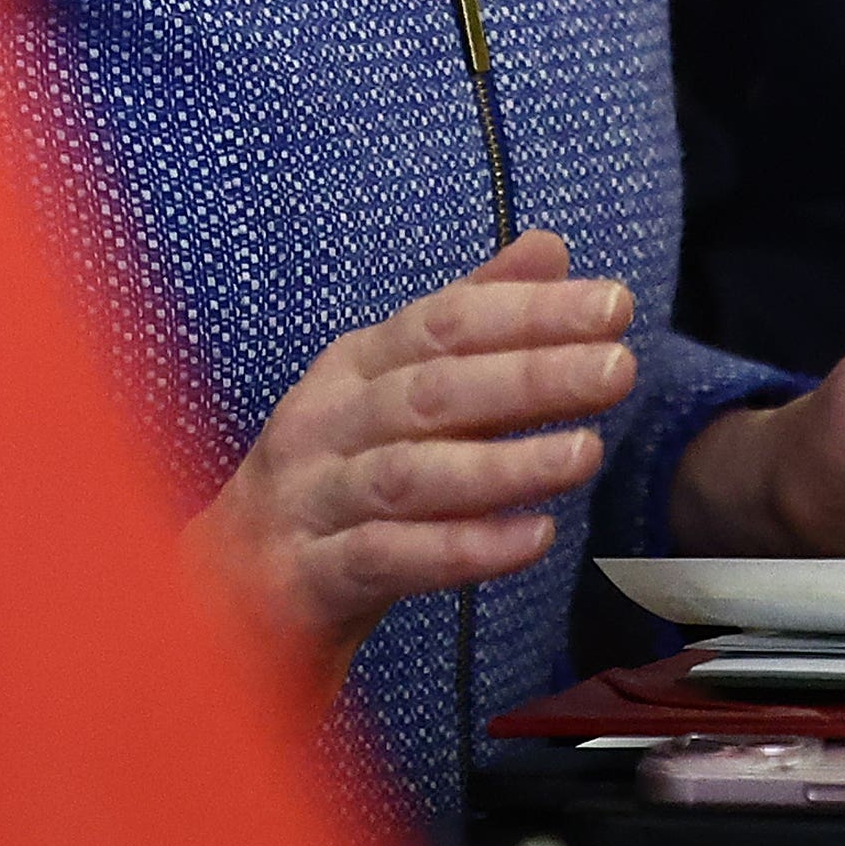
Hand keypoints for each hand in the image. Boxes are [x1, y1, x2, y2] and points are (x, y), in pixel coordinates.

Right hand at [190, 232, 635, 671]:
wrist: (227, 597)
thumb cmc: (336, 484)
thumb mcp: (399, 393)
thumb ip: (473, 324)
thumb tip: (551, 248)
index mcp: (353, 366)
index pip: (443, 322)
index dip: (528, 310)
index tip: (614, 304)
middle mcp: (326, 421)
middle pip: (432, 390)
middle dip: (529, 374)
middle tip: (617, 367)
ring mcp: (310, 499)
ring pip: (410, 474)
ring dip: (502, 463)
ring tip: (586, 454)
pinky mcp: (307, 577)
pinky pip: (388, 557)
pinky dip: (461, 548)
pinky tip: (531, 539)